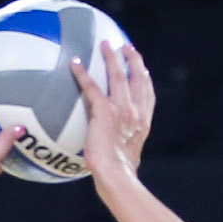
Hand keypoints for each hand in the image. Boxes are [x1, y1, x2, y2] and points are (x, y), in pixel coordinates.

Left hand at [72, 39, 154, 182]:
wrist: (116, 176)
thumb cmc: (120, 175)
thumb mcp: (129, 157)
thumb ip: (124, 147)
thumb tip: (114, 152)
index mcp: (143, 123)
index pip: (148, 95)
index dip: (145, 78)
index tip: (142, 67)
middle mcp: (136, 113)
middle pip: (137, 79)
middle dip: (133, 60)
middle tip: (126, 47)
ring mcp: (122, 110)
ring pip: (118, 76)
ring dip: (111, 58)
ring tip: (105, 45)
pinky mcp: (105, 111)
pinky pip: (91, 87)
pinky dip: (82, 73)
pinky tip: (75, 63)